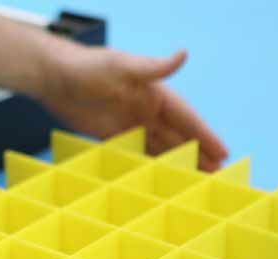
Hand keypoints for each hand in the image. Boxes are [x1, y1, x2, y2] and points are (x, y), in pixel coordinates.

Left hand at [39, 42, 228, 170]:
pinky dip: (151, 168)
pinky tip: (161, 183)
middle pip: (179, 137)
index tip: (224, 153)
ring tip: (197, 185)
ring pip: (162, 149)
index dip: (205, 136)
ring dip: (179, 166)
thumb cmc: (87, 67)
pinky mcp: (114, 137)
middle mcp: (148, 111)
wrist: (53, 79)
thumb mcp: (120, 66)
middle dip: (199, 156)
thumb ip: (151, 67)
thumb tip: (184, 54)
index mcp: (156, 94)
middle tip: (220, 177)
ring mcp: (132, 125)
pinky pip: (138, 155)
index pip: (187, 118)